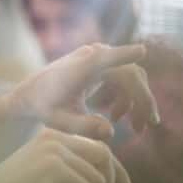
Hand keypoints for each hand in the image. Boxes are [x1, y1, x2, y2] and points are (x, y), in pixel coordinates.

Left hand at [2, 44, 159, 140]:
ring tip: (136, 129)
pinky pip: (123, 77)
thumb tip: (110, 132)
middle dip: (143, 100)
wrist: (32, 94)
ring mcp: (99, 56)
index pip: (106, 57)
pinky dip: (126, 97)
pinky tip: (116, 117)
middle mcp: (93, 55)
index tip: (141, 51)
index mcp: (83, 67)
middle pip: (130, 74)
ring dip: (137, 101)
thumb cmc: (44, 107)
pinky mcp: (101, 62)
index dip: (125, 54)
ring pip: (131, 76)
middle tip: (150, 125)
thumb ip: (83, 127)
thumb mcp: (60, 121)